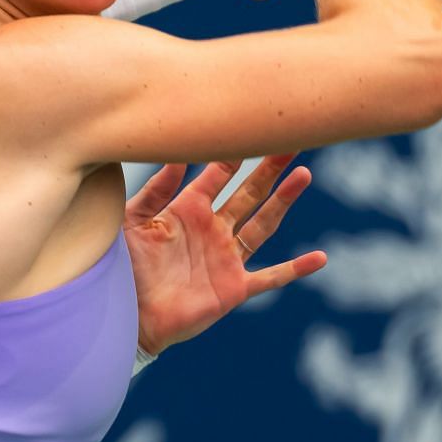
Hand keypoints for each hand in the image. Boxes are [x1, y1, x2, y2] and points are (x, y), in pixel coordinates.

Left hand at [123, 154, 327, 354]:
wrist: (123, 316)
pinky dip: (295, 269)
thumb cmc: (121, 268)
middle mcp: (212, 230)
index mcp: (187, 210)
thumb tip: (172, 152)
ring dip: (283, 201)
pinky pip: (270, 277)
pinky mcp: (233, 288)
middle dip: (269, 168)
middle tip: (291, 141)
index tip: (252, 125)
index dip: (233, 153)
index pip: (217, 175)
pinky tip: (320, 258)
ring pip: (263, 224)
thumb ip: (154, 189)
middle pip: (248, 193)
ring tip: (303, 175)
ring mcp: (226, 258)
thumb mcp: (132, 221)